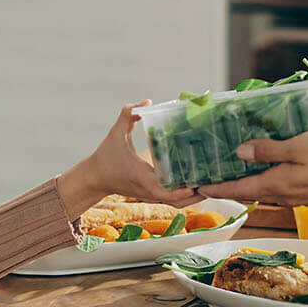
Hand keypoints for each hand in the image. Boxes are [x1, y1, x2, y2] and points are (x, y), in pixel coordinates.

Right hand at [62, 101, 200, 215]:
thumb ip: (129, 115)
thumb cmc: (105, 156)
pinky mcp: (151, 196)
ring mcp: (150, 196)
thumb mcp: (115, 133)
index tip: (195, 185)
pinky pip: (172, 200)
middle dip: (196, 195)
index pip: (163, 191)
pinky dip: (186, 196)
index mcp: (141, 177)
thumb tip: (147, 103)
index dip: (180, 191)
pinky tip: (198, 184)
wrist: (93, 179)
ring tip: (212, 184)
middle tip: (214, 183)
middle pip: (177, 201)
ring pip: (177, 203)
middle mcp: (148, 191)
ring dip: (194, 197)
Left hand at [196, 129, 307, 205]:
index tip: (198, 187)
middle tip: (211, 178)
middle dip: (230, 185)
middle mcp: (286, 194)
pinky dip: (268, 179)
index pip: (240, 187)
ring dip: (249, 182)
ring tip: (237, 170)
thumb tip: (241, 152)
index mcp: (279, 183)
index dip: (217, 186)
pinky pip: (283, 187)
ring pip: (267, 190)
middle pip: (251, 191)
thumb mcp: (300, 144)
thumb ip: (269, 149)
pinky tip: (271, 168)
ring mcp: (301, 195)